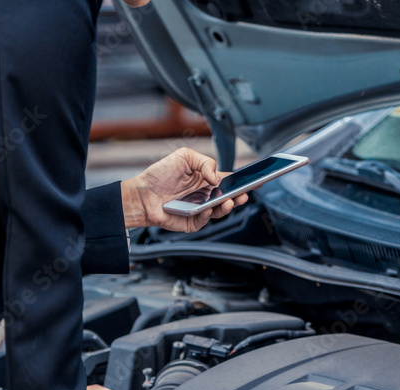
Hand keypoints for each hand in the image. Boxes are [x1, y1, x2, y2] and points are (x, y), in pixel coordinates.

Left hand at [121, 147, 250, 232]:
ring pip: (220, 211)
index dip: (245, 181)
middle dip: (240, 195)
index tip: (258, 179)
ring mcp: (201, 210)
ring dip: (227, 206)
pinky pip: (205, 220)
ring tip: (229, 201)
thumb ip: (204, 162)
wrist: (141, 194)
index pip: (231, 181)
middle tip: (244, 193)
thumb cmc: (160, 175)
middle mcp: (207, 195)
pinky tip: (208, 208)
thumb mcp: (184, 157)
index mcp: (208, 180)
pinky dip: (208, 214)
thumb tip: (216, 176)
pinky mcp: (193, 222)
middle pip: (230, 197)